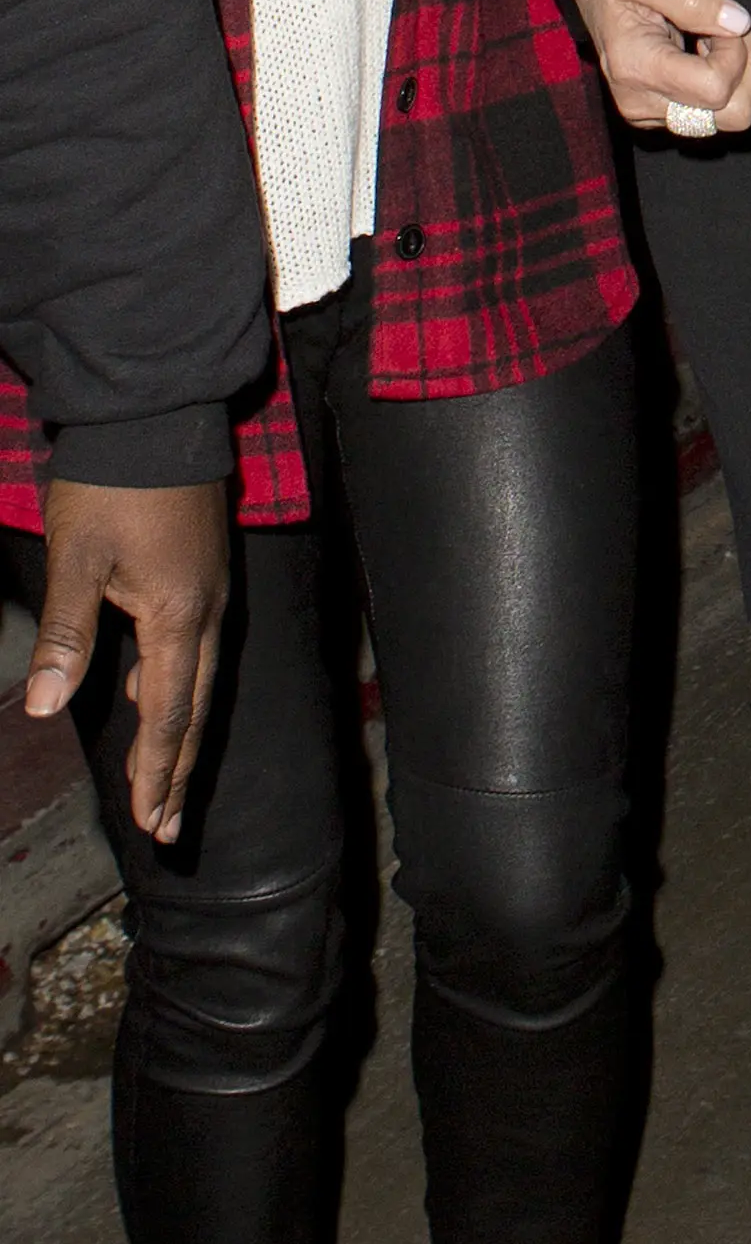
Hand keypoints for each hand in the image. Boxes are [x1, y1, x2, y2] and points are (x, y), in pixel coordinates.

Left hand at [25, 476, 226, 843]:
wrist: (155, 414)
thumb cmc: (111, 484)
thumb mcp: (76, 559)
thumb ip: (67, 635)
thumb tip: (47, 708)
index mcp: (179, 615)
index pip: (170, 711)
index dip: (158, 770)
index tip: (152, 823)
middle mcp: (207, 611)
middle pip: (195, 707)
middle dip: (179, 770)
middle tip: (169, 829)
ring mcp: (210, 592)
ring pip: (198, 680)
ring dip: (180, 735)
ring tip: (166, 784)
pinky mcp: (203, 574)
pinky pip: (195, 650)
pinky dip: (177, 690)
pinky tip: (155, 697)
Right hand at [559, 0, 750, 133]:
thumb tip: (738, 24)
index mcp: (635, 67)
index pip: (716, 87)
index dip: (735, 52)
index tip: (721, 20)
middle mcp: (640, 101)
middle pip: (733, 115)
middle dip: (745, 68)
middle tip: (727, 29)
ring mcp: (649, 111)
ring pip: (730, 116)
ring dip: (736, 74)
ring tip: (713, 37)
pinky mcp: (658, 111)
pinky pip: (714, 111)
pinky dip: (721, 79)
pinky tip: (702, 50)